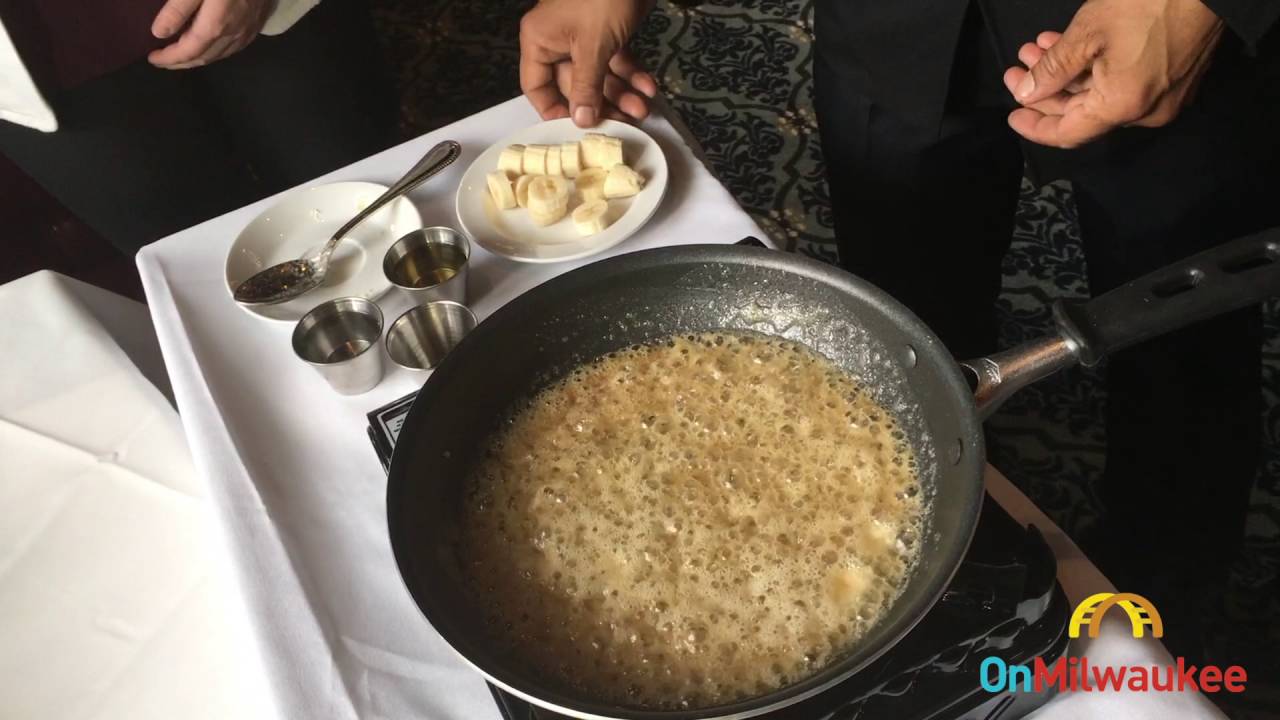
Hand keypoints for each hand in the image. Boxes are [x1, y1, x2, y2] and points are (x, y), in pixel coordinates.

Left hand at [148, 0, 272, 68]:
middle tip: (163, 61)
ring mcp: (247, 31)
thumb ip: (178, 9)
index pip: (188, 51)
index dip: (169, 58)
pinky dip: (217, 53)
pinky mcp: (256, 24)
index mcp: (215, 25)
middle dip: (181, 63)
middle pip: (204, 58)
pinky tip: (211, 47)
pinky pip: (234, 48)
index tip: (153, 58)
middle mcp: (233, 35)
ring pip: (220, 55)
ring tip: (182, 57)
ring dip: (199, 59)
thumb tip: (159, 33)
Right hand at [520, 0, 658, 126]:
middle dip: (602, 102)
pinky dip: (631, 73)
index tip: (576, 129)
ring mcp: (583, 36)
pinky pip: (615, 60)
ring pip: (599, 75)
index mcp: (540, 40)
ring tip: (644, 108)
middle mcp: (557, 40)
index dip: (554, 110)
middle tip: (625, 121)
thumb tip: (580, 121)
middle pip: (574, 85)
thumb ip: (586, 86)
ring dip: (621, 92)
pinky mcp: (607, 32)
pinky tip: (648, 87)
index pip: (537, 86)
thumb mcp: (593, 45)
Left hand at [1002, 0, 1224, 147]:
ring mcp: (1165, 95)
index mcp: (1123, 107)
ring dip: (1066, 74)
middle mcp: (1147, 111)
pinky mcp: (1175, 76)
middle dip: (1046, 90)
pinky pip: (1124, 83)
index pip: (1068, 133)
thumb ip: (1052, 70)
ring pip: (1101, 94)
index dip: (1035, 126)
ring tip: (1036, 50)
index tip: (1012, 114)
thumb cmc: (1151, 2)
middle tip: (1017, 70)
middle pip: (1083, 113)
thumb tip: (1028, 93)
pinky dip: (1093, 69)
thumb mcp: (1087, 34)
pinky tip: (1068, 46)